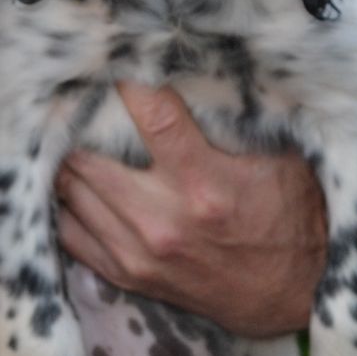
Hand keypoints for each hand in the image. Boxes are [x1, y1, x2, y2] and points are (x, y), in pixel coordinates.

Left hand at [55, 81, 326, 337]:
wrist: (292, 294)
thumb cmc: (288, 216)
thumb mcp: (278, 159)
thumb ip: (237, 119)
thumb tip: (200, 68)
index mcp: (205, 183)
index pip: (153, 116)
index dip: (129, 83)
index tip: (114, 61)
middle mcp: (164, 220)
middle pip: (88, 157)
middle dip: (77, 123)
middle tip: (72, 99)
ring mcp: (140, 252)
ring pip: (71, 192)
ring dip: (65, 160)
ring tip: (64, 135)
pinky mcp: (128, 275)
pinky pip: (70, 234)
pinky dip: (64, 203)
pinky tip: (68, 181)